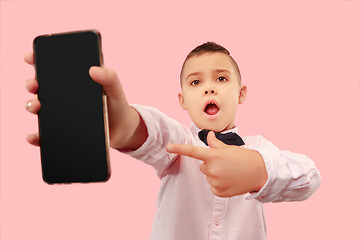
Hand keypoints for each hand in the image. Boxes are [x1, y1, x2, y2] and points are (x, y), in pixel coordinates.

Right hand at [24, 52, 146, 148]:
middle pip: (38, 86)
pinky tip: (34, 136)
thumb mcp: (115, 89)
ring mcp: (59, 113)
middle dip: (31, 83)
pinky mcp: (61, 132)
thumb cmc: (116, 104)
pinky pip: (43, 135)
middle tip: (34, 85)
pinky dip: (35, 136)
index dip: (37, 59)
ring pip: (36, 108)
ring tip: (37, 107)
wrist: (122, 130)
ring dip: (31, 106)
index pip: (50, 67)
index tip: (30, 57)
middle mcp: (61, 96)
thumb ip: (110, 77)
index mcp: (72, 81)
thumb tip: (94, 69)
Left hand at [166, 131, 267, 197]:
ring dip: (215, 175)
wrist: (260, 172)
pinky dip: (219, 185)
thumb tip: (208, 136)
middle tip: (225, 163)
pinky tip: (229, 181)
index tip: (168, 147)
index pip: (193, 151)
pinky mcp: (218, 192)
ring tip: (230, 172)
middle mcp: (212, 169)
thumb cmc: (245, 157)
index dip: (179, 149)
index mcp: (213, 155)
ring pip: (208, 177)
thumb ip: (215, 144)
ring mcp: (215, 182)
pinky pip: (212, 187)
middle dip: (211, 164)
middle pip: (202, 166)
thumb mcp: (229, 148)